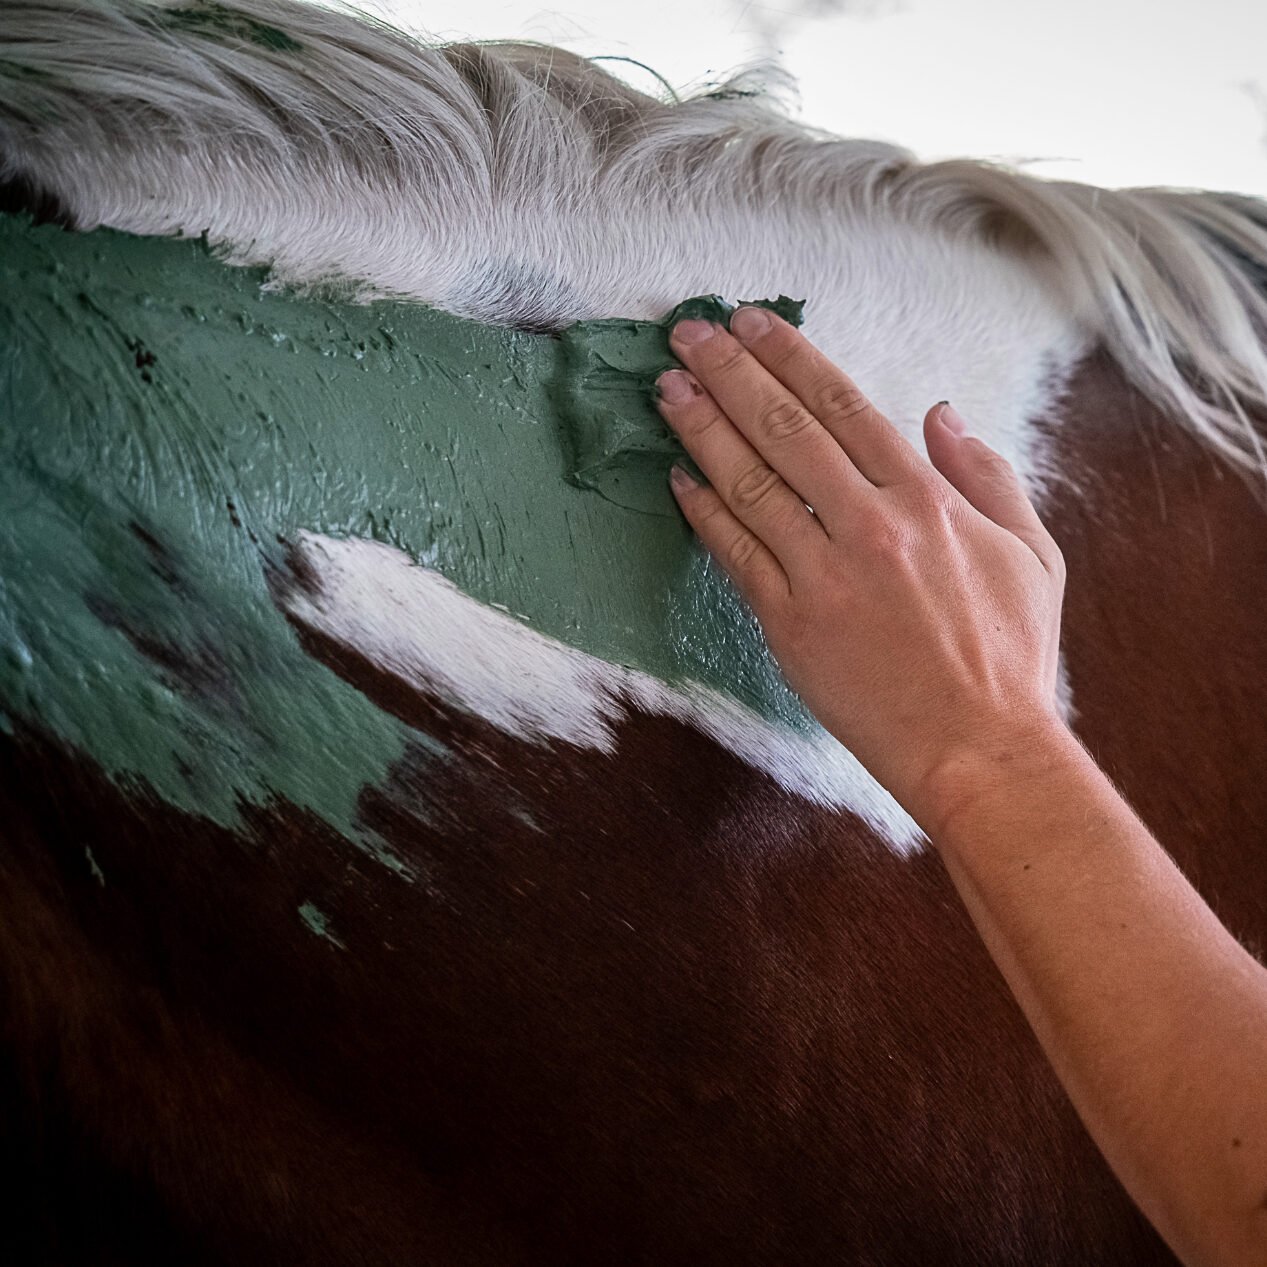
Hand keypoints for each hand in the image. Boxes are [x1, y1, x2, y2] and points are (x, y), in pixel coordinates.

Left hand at [655, 307, 1067, 829]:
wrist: (977, 748)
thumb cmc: (1009, 656)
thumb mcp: (1030, 552)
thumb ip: (987, 475)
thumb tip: (942, 412)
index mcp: (927, 500)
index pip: (844, 404)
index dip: (791, 356)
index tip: (752, 322)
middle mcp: (870, 525)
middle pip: (785, 429)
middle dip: (730, 373)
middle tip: (687, 334)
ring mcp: (825, 575)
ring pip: (751, 484)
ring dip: (703, 430)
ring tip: (668, 390)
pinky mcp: (790, 625)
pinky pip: (737, 556)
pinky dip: (705, 513)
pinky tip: (678, 478)